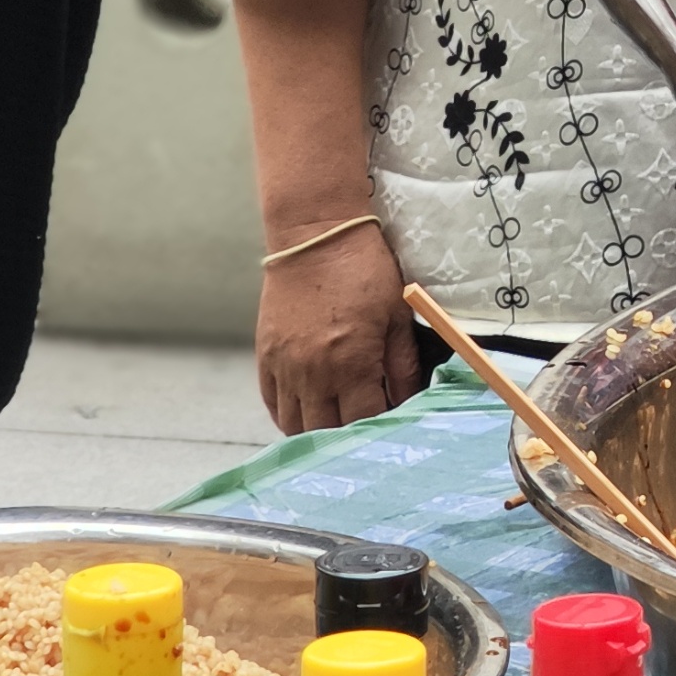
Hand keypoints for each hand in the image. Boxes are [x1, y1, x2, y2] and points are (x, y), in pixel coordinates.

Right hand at [256, 217, 422, 434]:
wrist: (315, 236)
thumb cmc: (365, 271)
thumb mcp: (397, 315)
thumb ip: (404, 365)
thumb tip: (410, 402)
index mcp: (351, 363)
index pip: (364, 422)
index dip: (379, 432)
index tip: (390, 431)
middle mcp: (313, 373)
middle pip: (326, 433)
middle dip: (348, 439)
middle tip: (363, 432)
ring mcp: (285, 368)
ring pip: (295, 426)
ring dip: (317, 433)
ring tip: (337, 424)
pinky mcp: (265, 357)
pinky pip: (272, 404)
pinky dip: (288, 416)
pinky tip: (308, 411)